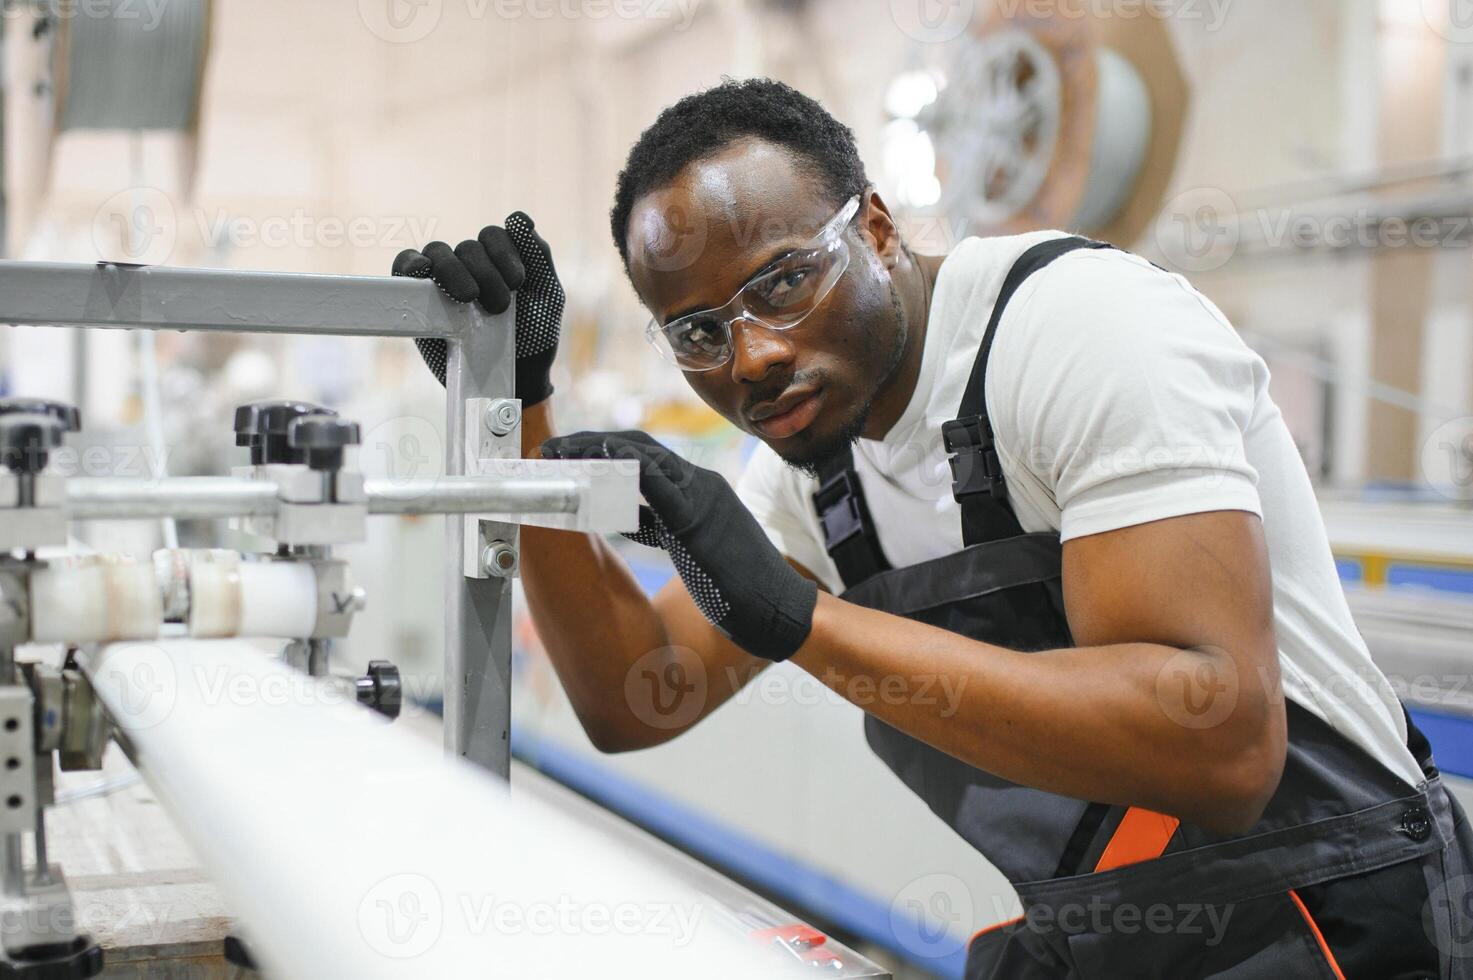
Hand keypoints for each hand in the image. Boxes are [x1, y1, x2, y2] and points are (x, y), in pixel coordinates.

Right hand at [393, 212, 563, 406]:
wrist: (514, 378)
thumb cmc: (533, 336)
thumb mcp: (548, 296)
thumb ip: (538, 256)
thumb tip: (518, 218)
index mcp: (500, 258)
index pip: (494, 235)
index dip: (504, 252)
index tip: (518, 282)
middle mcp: (470, 264)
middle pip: (468, 247)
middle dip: (486, 273)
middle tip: (499, 306)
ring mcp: (442, 280)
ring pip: (438, 252)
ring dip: (454, 270)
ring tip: (468, 298)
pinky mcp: (418, 300)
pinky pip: (404, 266)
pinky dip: (410, 263)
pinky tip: (422, 271)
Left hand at [540, 431, 816, 661]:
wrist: (779, 610)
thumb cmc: (737, 585)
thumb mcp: (690, 546)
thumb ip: (661, 525)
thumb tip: (628, 517)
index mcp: (699, 490)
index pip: (645, 455)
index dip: (604, 449)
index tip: (569, 454)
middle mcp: (701, 484)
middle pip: (638, 447)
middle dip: (591, 443)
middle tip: (553, 449)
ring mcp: (702, 498)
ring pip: (643, 457)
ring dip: (596, 450)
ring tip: (560, 454)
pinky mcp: (698, 521)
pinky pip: (656, 484)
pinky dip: (623, 469)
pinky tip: (595, 465)